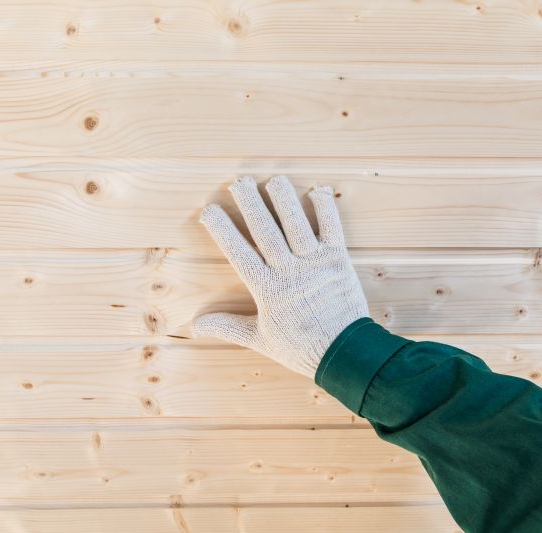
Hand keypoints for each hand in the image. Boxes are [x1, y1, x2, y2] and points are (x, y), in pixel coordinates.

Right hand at [191, 175, 368, 377]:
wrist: (345, 353)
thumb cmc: (301, 348)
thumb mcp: (259, 339)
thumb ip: (228, 327)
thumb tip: (195, 326)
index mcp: (267, 289)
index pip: (239, 253)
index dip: (223, 229)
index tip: (209, 210)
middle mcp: (289, 271)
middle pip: (265, 231)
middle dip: (250, 204)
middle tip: (239, 181)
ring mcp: (315, 263)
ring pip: (296, 224)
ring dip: (285, 199)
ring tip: (274, 179)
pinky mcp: (339, 260)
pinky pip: (332, 228)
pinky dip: (326, 208)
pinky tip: (318, 190)